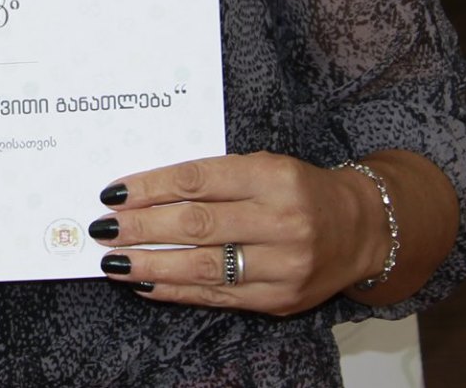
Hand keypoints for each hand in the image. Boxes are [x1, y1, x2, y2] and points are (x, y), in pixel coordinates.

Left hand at [92, 152, 385, 313]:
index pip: (197, 180)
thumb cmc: (299, 190)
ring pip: (203, 267)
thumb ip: (211, 177)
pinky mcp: (280, 299)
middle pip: (196, 225)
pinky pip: (217, 296)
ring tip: (114, 261)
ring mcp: (283, 265)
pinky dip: (175, 290)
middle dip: (141, 228)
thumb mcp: (262, 166)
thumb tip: (142, 192)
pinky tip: (145, 283)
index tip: (113, 193)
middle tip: (103, 229)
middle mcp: (281, 221)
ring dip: (150, 265)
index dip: (150, 187)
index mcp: (272, 177)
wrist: (361, 229)